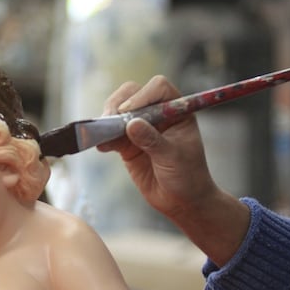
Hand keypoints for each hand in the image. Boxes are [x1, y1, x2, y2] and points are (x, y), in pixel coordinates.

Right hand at [99, 76, 215, 222]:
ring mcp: (140, 127)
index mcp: (176, 110)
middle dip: (118, 104)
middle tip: (110, 120)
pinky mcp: (127, 144)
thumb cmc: (188, 176)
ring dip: (107, 119)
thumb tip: (131, 124)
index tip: (130, 113)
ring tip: (102, 133)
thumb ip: (153, 140)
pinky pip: (110, 134)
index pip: (158, 88)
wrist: (182, 201)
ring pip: (117, 110)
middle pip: (132, 93)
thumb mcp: (174, 157)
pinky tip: (101, 146)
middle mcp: (157, 113)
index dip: (143, 95)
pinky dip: (103, 137)